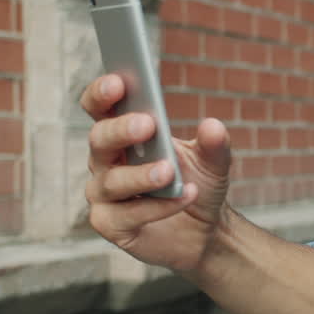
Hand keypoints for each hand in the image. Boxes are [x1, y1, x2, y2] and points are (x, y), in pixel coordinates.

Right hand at [82, 74, 232, 271]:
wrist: (204, 231)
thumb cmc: (197, 186)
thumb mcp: (212, 163)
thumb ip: (214, 145)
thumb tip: (213, 125)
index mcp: (122, 136)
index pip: (99, 108)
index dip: (102, 94)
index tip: (119, 82)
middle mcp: (106, 162)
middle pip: (99, 140)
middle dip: (121, 130)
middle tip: (147, 124)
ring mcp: (104, 195)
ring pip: (111, 181)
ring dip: (142, 175)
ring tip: (169, 171)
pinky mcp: (110, 225)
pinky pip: (126, 215)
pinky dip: (157, 207)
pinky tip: (185, 197)